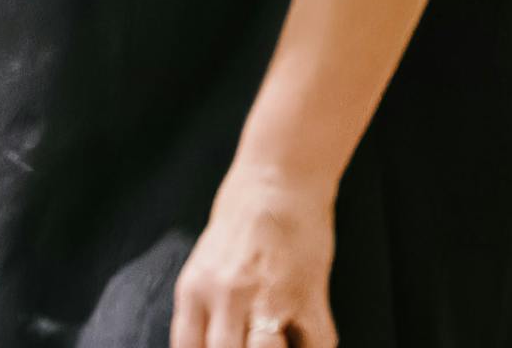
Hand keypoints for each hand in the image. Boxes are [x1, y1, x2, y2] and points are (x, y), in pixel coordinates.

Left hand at [171, 167, 336, 347]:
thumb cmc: (241, 221)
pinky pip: (316, 345)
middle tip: (251, 345)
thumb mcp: (206, 264)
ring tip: (278, 341)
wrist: (277, 181)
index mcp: (195, 288)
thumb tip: (210, 344)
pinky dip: (313, 347)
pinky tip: (307, 338)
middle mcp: (225, 296)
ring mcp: (268, 297)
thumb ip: (205, 306)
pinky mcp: (308, 295)